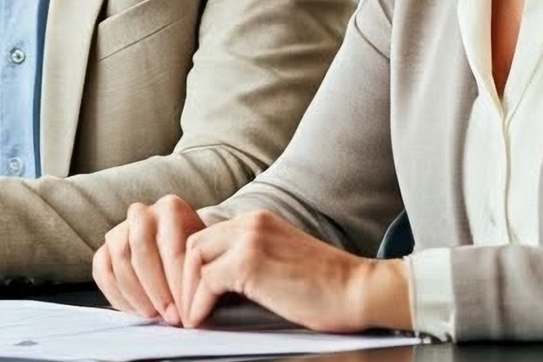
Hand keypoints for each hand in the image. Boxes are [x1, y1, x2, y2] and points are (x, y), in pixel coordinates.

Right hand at [93, 195, 206, 324]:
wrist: (182, 252)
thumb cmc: (197, 259)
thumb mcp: (207, 259)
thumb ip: (201, 276)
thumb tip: (196, 308)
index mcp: (171, 208)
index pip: (171, 249)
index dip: (178, 285)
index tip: (187, 312)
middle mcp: (142, 213)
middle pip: (141, 250)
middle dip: (156, 290)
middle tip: (170, 317)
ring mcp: (120, 229)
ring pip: (119, 259)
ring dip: (137, 293)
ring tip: (154, 314)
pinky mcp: (105, 248)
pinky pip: (102, 270)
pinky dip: (117, 294)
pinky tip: (136, 310)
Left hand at [174, 210, 411, 332]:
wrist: (361, 291)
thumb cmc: (327, 287)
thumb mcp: (280, 261)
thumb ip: (250, 261)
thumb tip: (214, 285)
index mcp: (257, 221)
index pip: (207, 237)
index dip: (193, 267)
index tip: (188, 293)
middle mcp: (250, 223)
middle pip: (194, 245)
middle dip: (182, 277)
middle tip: (180, 306)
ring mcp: (249, 241)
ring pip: (194, 260)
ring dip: (186, 291)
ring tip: (188, 317)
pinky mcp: (249, 264)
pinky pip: (207, 282)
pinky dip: (198, 303)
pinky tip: (201, 320)